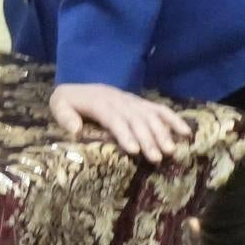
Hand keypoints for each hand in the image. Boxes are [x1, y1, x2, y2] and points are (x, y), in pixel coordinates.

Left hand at [48, 80, 185, 158]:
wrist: (76, 86)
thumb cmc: (67, 102)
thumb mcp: (58, 105)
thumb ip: (65, 116)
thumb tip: (75, 130)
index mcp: (99, 102)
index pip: (114, 118)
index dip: (124, 133)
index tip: (134, 150)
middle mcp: (119, 100)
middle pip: (136, 119)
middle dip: (147, 138)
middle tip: (156, 157)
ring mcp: (132, 101)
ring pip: (150, 116)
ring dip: (162, 132)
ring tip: (171, 150)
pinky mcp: (140, 103)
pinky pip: (159, 109)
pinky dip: (173, 119)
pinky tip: (185, 132)